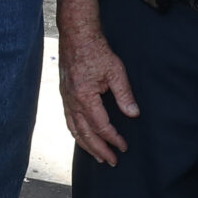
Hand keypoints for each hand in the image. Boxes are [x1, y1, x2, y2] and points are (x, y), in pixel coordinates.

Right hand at [59, 9, 137, 166]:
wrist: (76, 35)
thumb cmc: (96, 50)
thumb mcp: (116, 71)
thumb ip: (124, 94)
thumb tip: (133, 114)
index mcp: (84, 96)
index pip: (100, 126)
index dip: (113, 138)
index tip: (124, 147)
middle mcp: (72, 101)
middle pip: (85, 133)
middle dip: (99, 150)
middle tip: (112, 161)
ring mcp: (66, 98)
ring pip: (74, 129)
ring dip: (86, 145)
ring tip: (97, 157)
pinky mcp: (65, 94)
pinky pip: (69, 120)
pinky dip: (76, 133)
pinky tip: (83, 137)